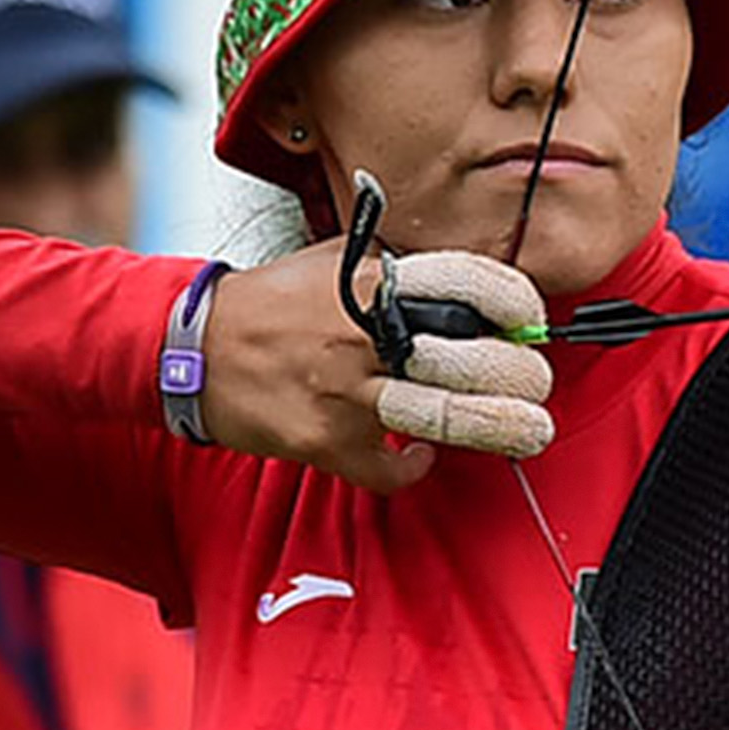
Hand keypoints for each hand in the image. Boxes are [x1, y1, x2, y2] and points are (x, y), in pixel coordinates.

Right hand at [199, 244, 555, 492]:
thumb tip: (462, 282)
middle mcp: (366, 335)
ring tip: (528, 431)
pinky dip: (415, 467)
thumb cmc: (270, 304)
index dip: (517, 305)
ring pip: (445, 418)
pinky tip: (421, 456)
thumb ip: (394, 265)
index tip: (532, 324)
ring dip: (499, 429)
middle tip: (536, 386)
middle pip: (473, 360)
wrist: (192, 347)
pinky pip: (392, 469)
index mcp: (373, 283)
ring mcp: (347, 392)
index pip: (470, 283)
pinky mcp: (327, 441)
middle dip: (522, 378)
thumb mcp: (334, 260)